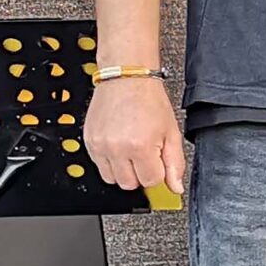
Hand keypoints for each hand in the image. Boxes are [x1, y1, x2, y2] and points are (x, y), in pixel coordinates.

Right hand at [86, 76, 186, 195]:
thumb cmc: (149, 100)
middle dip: (140, 174)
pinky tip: (119, 146)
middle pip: (129, 185)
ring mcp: (100, 146)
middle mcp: (117, 148)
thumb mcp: (171, 132)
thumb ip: (176, 163)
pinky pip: (99, 166)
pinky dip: (110, 162)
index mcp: (140, 146)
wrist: (126, 78)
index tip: (158, 159)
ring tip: (131, 150)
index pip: (151, 181)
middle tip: (145, 155)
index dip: (157, 171)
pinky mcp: (89, 142)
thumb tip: (176, 188)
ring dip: (124, 171)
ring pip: (112, 179)